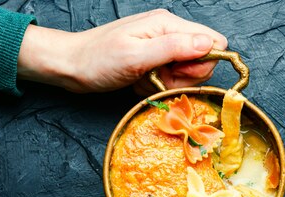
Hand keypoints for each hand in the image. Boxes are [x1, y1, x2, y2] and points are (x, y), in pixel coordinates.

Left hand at [17, 9, 227, 93]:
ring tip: (144, 79)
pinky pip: (171, 78)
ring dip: (168, 83)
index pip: (213, 42)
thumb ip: (174, 48)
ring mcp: (161, 46)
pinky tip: (140, 81)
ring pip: (187, 73)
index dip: (202, 64)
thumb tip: (210, 44)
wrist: (71, 65)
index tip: (177, 72)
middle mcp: (168, 32)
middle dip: (182, 77)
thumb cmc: (98, 60)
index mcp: (167, 24)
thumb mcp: (136, 56)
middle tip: (156, 77)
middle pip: (202, 61)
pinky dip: (158, 85)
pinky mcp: (155, 59)